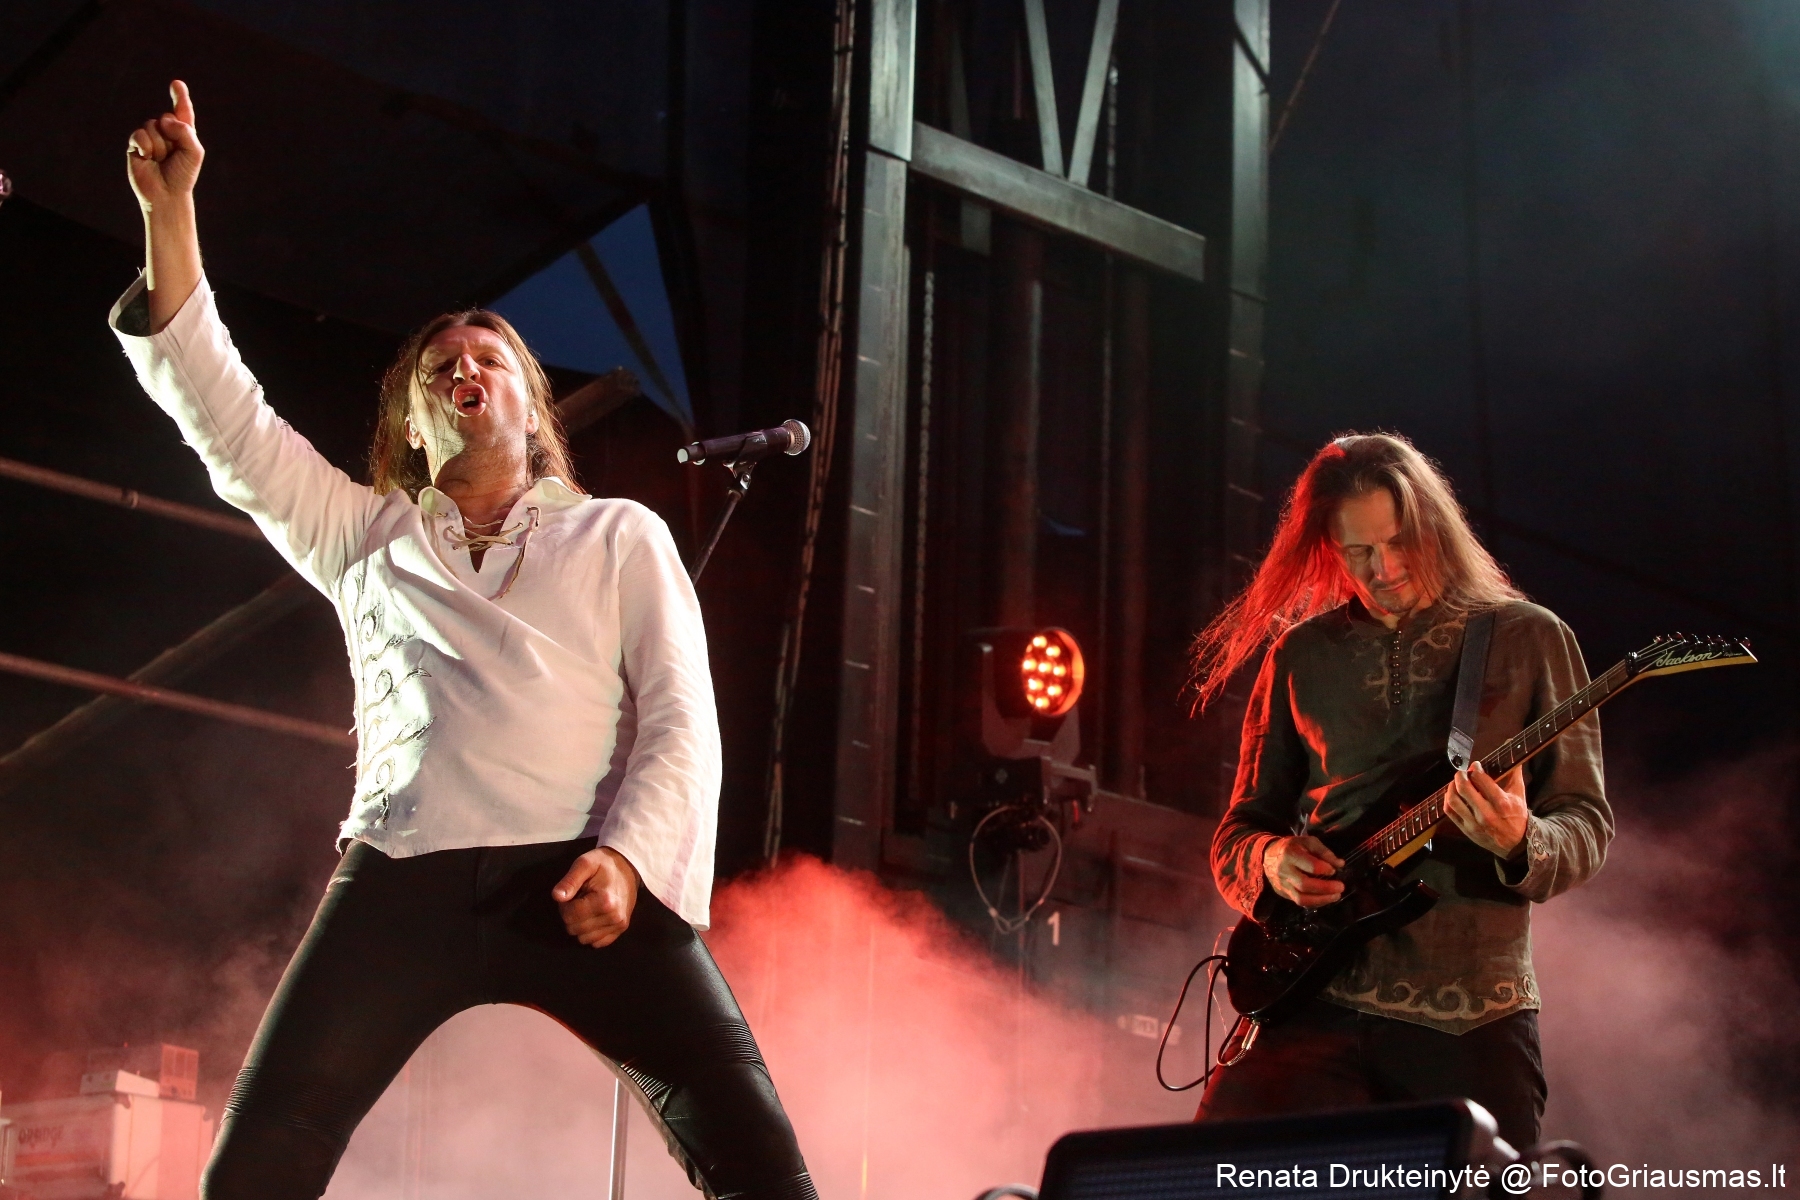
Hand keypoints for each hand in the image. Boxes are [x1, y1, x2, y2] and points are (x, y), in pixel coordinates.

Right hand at [128, 80, 203, 212]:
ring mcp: (149, 137)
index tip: (177, 84)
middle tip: (173, 156)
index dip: (180, 97)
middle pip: (166, 118)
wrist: (166, 194)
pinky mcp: (135, 145)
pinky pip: (139, 135)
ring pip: (152, 126)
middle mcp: (165, 132)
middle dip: (171, 137)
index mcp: (183, 133)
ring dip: (159, 146)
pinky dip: (146, 146)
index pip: (182, 111)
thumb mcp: (194, 152)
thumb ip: (185, 132)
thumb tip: (164, 120)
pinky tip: (147, 158)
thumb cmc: (183, 175)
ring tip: (161, 160)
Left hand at [552, 847, 640, 947]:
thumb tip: (557, 897)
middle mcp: (613, 917)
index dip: (564, 905)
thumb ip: (569, 881)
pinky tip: (595, 917)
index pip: (569, 916)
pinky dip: (591, 932)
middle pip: (574, 929)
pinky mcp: (621, 929)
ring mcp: (619, 925)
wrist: (628, 866)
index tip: (572, 894)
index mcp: (604, 900)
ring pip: (583, 939)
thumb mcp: (584, 864)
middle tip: (579, 900)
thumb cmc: (603, 864)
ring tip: (587, 908)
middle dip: (571, 916)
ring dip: (580, 925)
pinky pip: (597, 943)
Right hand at [1263, 834, 1344, 907]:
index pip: (1310, 865)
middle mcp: (1284, 871)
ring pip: (1301, 898)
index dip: (1325, 869)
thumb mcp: (1308, 842)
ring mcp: (1282, 884)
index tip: (1334, 870)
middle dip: (1326, 888)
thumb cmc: (1292, 847)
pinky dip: (1314, 902)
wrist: (1267, 854)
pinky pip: (1299, 902)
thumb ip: (1324, 852)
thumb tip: (1339, 864)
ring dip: (1321, 900)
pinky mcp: (1282, 893)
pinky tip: (1325, 899)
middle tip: (1341, 887)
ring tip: (1336, 896)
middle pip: (1305, 885)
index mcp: (1290, 854)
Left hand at [1444, 760, 1527, 858]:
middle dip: (1460, 776)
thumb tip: (1512, 752)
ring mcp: (1474, 823)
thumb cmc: (1517, 816)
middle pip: (1464, 789)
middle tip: (1462, 772)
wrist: (1516, 844)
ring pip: (1454, 800)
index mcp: (1502, 803)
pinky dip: (1447, 800)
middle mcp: (1487, 814)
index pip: (1481, 780)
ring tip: (1455, 783)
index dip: (1475, 769)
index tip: (1475, 766)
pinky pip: (1450, 812)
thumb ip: (1514, 774)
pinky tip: (1452, 794)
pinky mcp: (1466, 830)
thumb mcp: (1519, 795)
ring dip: (1451, 787)